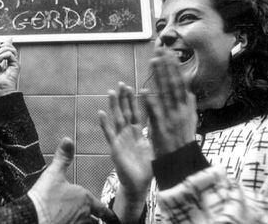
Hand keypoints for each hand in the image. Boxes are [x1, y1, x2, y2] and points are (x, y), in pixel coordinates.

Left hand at [0, 38, 19, 96]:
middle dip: (2, 46)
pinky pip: (10, 54)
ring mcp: (13, 63)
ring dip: (2, 50)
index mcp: (2, 61)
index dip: (8, 43)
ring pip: (11, 49)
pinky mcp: (16, 65)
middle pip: (10, 47)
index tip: (8, 39)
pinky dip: (2, 55)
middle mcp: (8, 61)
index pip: (7, 49)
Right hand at [28, 137, 116, 223]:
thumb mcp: (53, 173)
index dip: (108, 215)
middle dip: (95, 222)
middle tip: (97, 221)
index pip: (102, 210)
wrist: (32, 217)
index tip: (113, 219)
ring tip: (82, 223)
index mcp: (84, 199)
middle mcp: (84, 215)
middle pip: (95, 223)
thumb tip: (67, 139)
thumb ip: (63, 157)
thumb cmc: (44, 196)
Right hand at [99, 82, 152, 222]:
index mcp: (138, 133)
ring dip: (113, 106)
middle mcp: (127, 134)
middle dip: (123, 98)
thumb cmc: (146, 167)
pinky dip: (105, 124)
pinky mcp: (115, 148)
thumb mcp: (154, 147)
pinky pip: (109, 134)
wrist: (139, 184)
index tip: (131, 86)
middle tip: (121, 83)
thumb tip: (167, 122)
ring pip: (117, 119)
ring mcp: (120, 140)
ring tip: (111, 92)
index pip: (135, 112)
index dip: (133, 100)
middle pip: (125, 112)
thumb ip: (156, 134)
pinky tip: (101, 113)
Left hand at [145, 48, 196, 156]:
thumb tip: (190, 93)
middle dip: (166, 66)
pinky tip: (144, 90)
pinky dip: (149, 101)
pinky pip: (154, 112)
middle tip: (160, 50)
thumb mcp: (190, 122)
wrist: (181, 161)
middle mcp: (180, 109)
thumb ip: (189, 107)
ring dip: (159, 77)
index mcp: (186, 107)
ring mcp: (171, 118)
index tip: (168, 54)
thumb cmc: (182, 141)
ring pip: (164, 93)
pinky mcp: (161, 128)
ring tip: (153, 62)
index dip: (174, 68)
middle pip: (172, 83)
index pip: (179, 82)